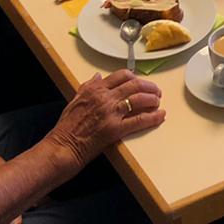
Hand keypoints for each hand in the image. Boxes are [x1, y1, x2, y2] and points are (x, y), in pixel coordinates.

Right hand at [44, 70, 164, 169]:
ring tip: (158, 101)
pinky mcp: (116, 129)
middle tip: (156, 91)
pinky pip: (139, 120)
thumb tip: (97, 76)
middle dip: (149, 86)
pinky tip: (160, 116)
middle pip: (134, 85)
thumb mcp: (74, 100)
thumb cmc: (66, 127)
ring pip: (139, 99)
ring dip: (152, 99)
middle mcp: (105, 97)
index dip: (134, 77)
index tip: (140, 81)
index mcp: (95, 89)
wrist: (63, 147)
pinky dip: (153, 117)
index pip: (121, 75)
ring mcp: (111, 112)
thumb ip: (87, 87)